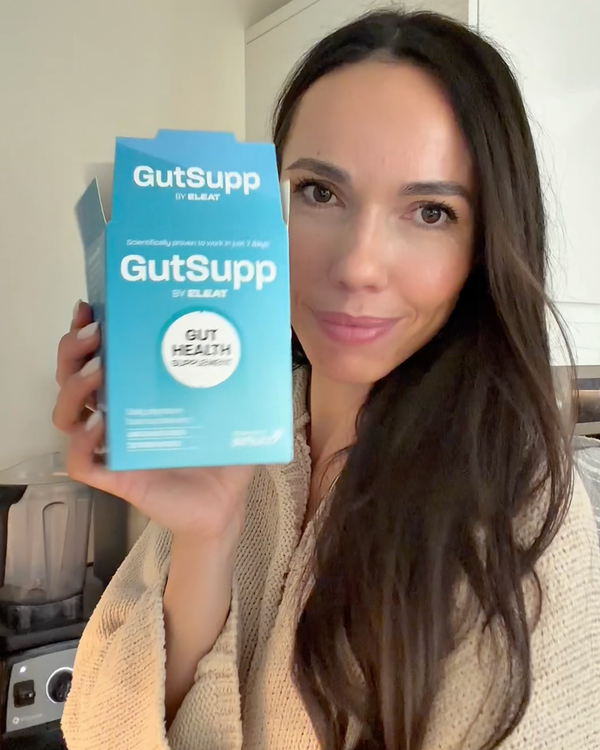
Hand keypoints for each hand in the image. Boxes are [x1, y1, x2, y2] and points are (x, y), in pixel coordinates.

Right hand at [52, 301, 253, 540]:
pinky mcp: (115, 478)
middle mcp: (117, 415)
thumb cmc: (222, 453)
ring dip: (74, 389)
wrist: (226, 504)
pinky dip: (81, 442)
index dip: (84, 331)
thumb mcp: (233, 405)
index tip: (90, 307)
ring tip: (99, 373)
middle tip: (96, 333)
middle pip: (71, 378)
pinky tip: (102, 425)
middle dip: (73, 351)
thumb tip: (272, 332)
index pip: (96, 356)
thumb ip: (245, 374)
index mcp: (136, 393)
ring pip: (66, 416)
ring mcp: (113, 446)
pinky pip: (80, 462)